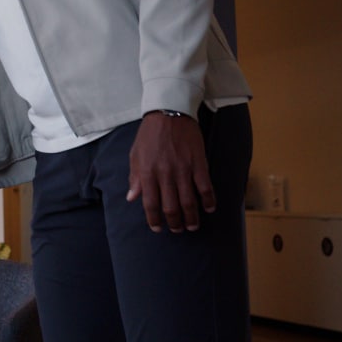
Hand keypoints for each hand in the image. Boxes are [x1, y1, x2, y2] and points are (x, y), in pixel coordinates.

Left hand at [126, 112, 213, 232]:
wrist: (169, 112)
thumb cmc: (149, 134)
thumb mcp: (135, 154)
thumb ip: (135, 177)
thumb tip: (132, 198)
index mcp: (147, 172)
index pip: (150, 204)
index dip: (153, 220)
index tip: (157, 228)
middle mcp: (165, 174)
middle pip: (171, 207)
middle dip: (174, 223)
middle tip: (177, 229)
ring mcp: (183, 170)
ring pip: (189, 202)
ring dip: (191, 218)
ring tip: (192, 226)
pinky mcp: (199, 163)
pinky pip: (205, 187)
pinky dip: (208, 200)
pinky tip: (209, 208)